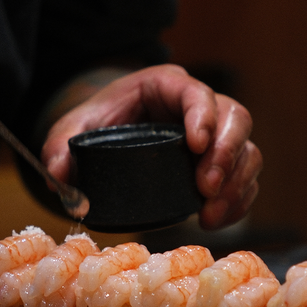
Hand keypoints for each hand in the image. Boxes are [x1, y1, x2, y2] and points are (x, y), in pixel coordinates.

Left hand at [41, 64, 261, 229]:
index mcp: (167, 87)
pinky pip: (245, 178)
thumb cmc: (100, 121)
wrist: (115, 131)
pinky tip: (217, 219)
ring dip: (236, 183)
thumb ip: (60, 147)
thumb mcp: (74, 127)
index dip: (203, 116)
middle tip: (205, 189)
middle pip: (234, 118)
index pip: (197, 93)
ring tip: (210, 214)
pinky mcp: (220, 161)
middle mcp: (198, 106)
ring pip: (247, 150)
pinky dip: (239, 200)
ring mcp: (214, 134)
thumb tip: (58, 181)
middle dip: (226, 155)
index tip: (195, 146)